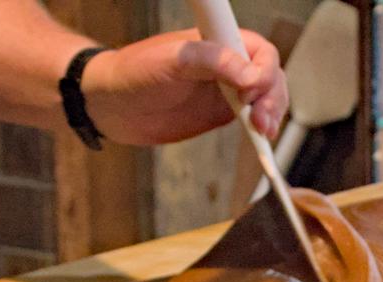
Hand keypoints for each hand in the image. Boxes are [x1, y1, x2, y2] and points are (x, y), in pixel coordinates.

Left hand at [80, 28, 287, 145]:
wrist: (110, 105)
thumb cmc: (132, 73)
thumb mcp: (170, 61)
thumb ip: (210, 62)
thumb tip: (248, 74)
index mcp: (218, 40)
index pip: (259, 50)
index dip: (263, 70)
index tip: (251, 90)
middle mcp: (227, 63)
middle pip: (269, 75)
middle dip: (272, 97)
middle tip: (260, 120)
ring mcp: (226, 89)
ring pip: (266, 98)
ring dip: (272, 114)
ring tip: (263, 132)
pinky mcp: (221, 113)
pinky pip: (251, 119)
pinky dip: (261, 130)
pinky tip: (262, 141)